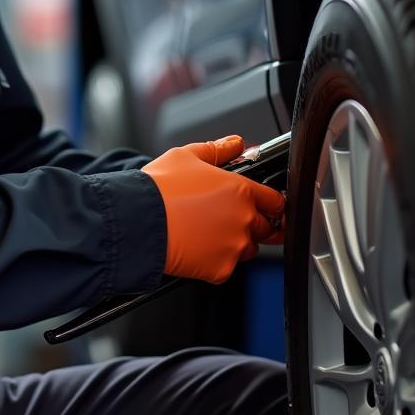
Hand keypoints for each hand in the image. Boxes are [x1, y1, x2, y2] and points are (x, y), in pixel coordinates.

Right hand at [141, 136, 285, 284]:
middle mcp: (244, 220)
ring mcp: (234, 247)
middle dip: (252, 222)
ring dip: (235, 242)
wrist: (138, 221)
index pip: (275, 201)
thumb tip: (235, 144)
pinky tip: (196, 245)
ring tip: (206, 231)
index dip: (270, 201)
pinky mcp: (220, 270)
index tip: (264, 204)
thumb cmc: (160, 188)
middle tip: (225, 217)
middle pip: (265, 227)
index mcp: (241, 191)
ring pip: (248, 248)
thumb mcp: (187, 155)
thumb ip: (218, 149)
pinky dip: (215, 259)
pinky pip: (226, 266)